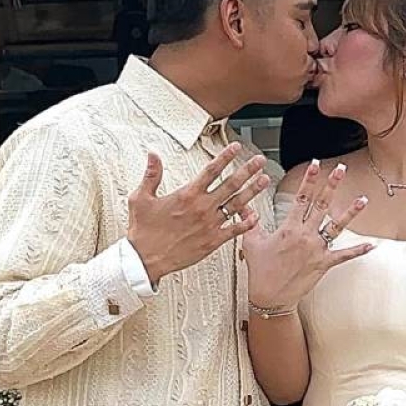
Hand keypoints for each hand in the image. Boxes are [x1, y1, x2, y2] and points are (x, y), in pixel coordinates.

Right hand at [128, 144, 268, 284]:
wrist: (145, 259)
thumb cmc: (143, 230)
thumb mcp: (141, 198)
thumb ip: (151, 175)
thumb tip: (153, 155)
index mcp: (187, 195)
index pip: (211, 170)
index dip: (226, 156)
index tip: (236, 146)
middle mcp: (202, 208)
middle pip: (231, 184)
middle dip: (248, 170)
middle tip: (259, 160)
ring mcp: (210, 225)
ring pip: (237, 204)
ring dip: (253, 191)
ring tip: (264, 180)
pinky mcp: (212, 241)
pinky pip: (235, 230)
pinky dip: (247, 222)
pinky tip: (256, 215)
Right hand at [242, 160, 372, 310]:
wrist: (270, 297)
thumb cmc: (260, 271)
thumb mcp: (251, 243)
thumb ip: (248, 221)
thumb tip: (240, 206)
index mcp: (288, 228)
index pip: (300, 198)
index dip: (308, 180)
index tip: (314, 165)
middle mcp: (305, 236)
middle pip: (321, 205)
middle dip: (331, 185)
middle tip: (340, 169)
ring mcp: (316, 250)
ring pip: (336, 226)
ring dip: (351, 212)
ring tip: (364, 199)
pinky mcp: (324, 264)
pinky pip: (344, 255)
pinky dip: (358, 251)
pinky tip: (372, 245)